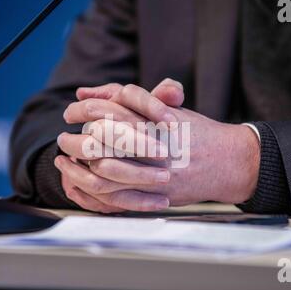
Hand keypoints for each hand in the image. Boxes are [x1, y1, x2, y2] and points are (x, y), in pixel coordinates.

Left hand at [56, 80, 259, 211]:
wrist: (228, 162)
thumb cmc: (196, 132)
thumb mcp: (167, 107)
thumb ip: (128, 99)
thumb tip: (87, 92)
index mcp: (153, 120)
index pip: (108, 110)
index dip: (83, 111)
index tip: (70, 113)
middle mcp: (151, 145)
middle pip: (100, 142)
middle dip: (75, 141)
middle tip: (63, 139)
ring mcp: (153, 172)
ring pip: (103, 172)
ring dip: (78, 169)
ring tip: (64, 163)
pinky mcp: (155, 194)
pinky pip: (116, 197)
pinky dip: (92, 192)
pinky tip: (80, 185)